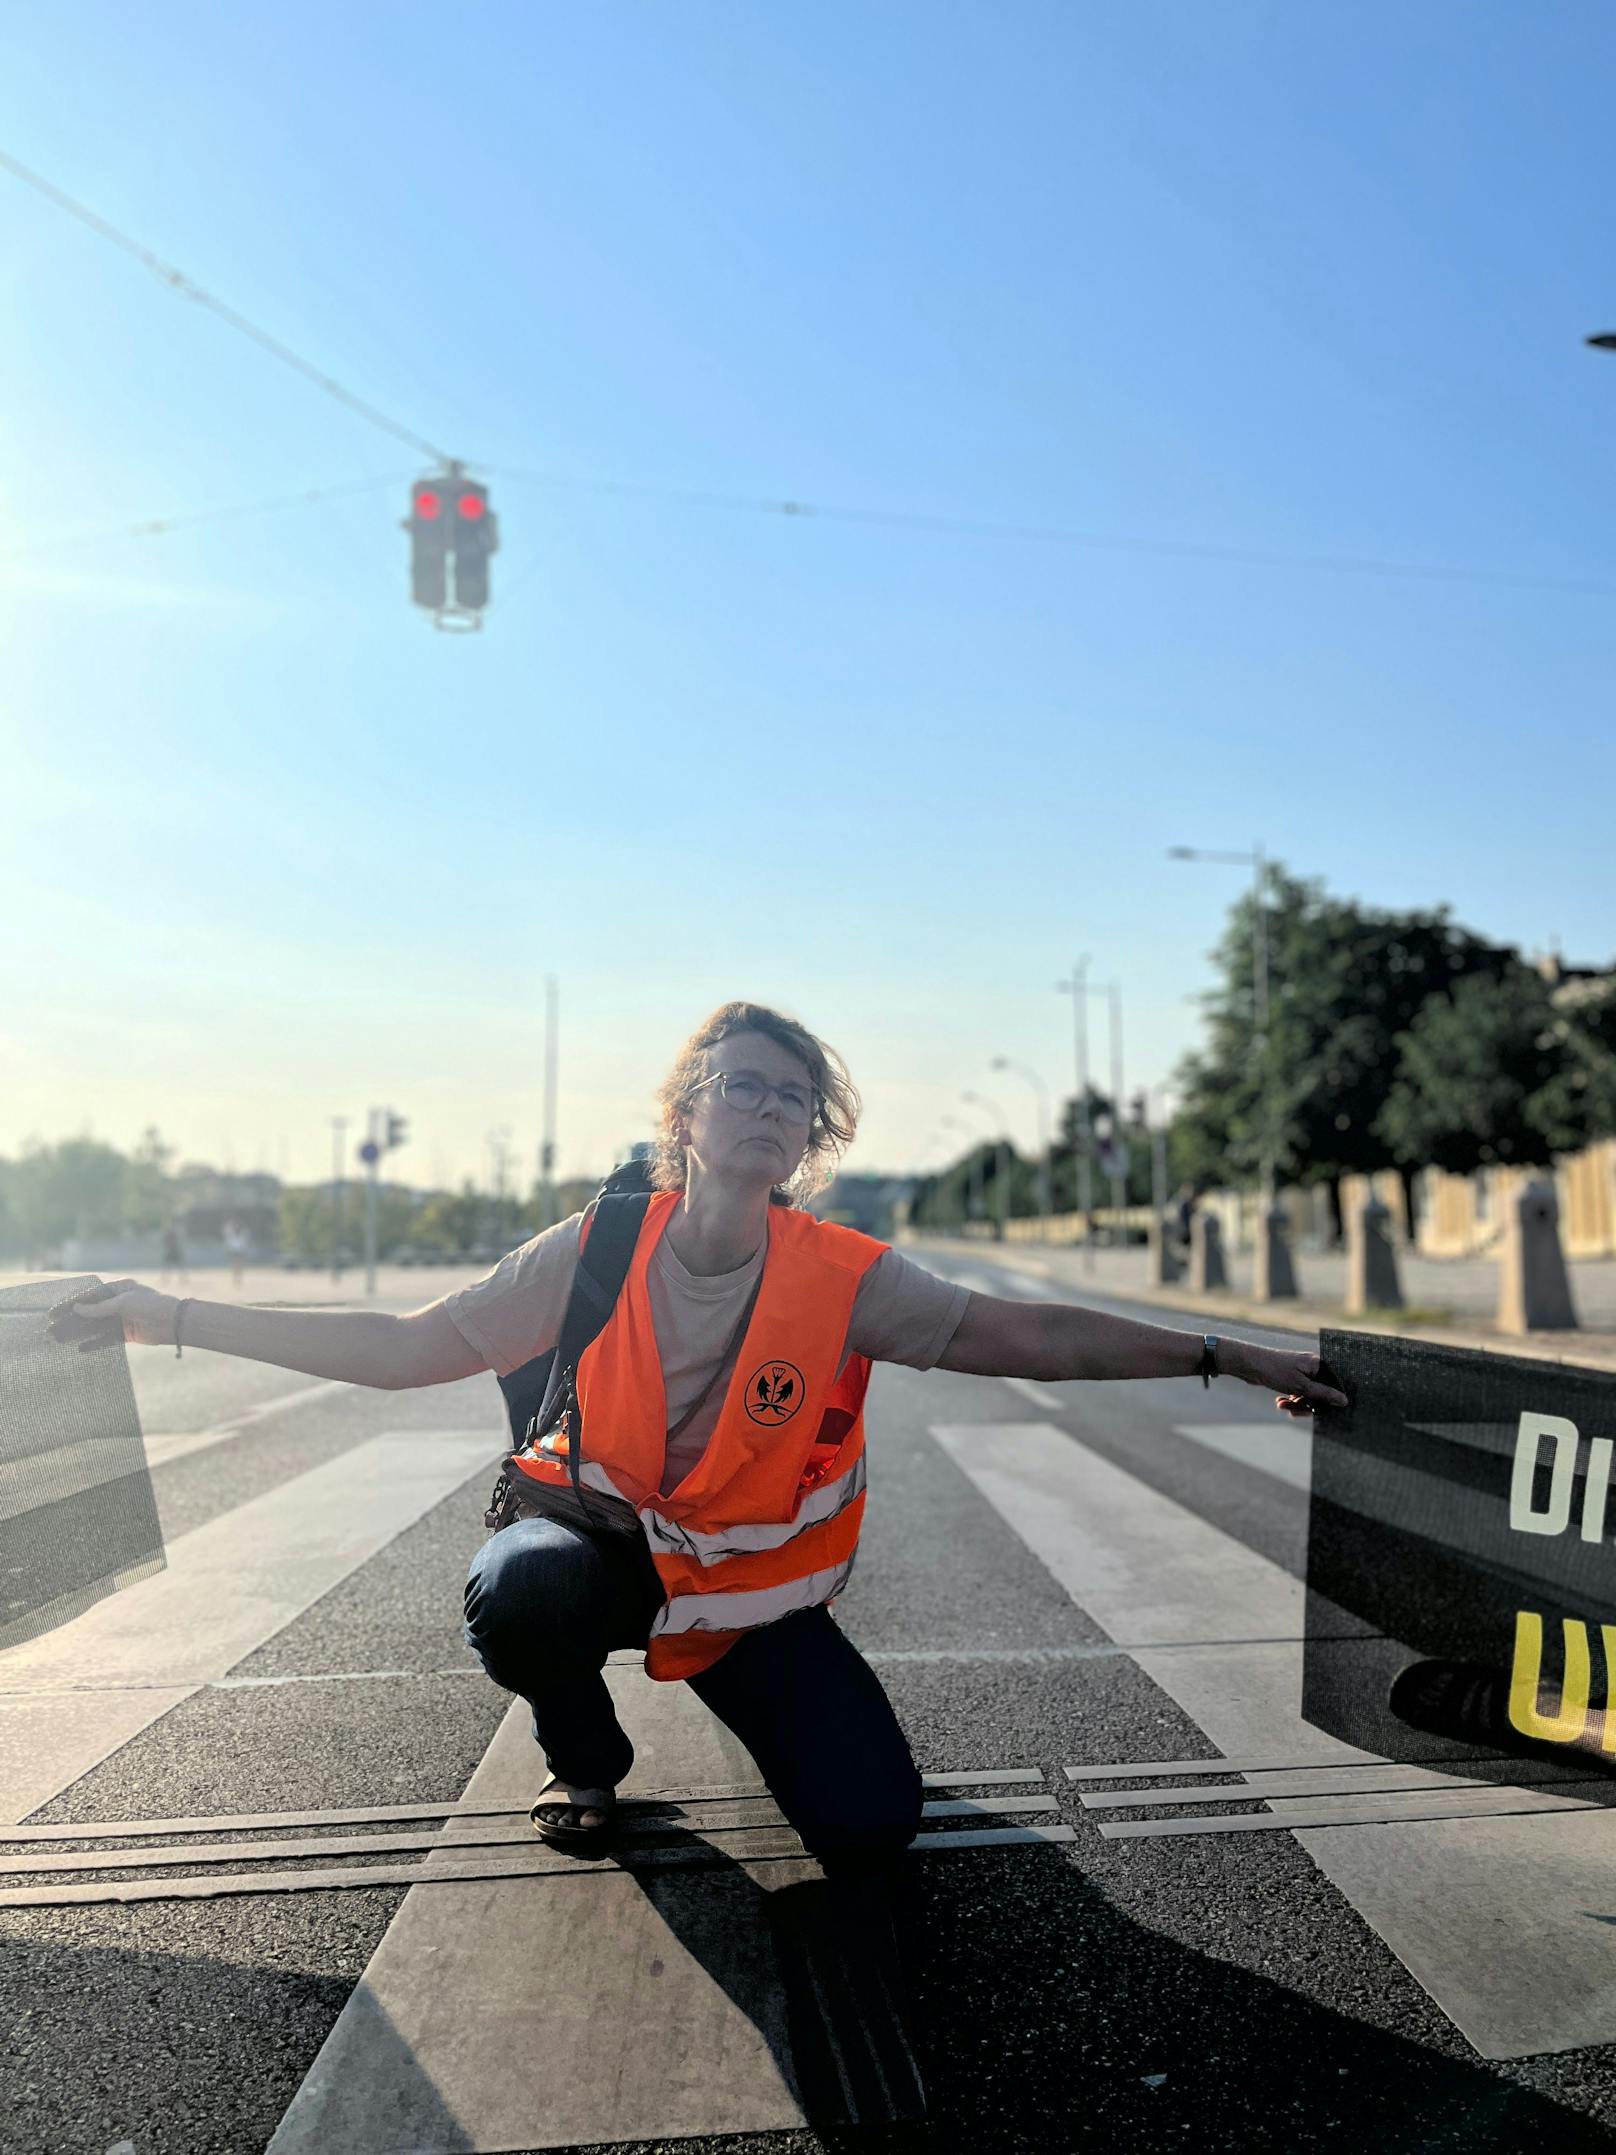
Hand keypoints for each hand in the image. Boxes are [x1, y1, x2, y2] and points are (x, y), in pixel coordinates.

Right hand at [46, 1279, 178, 1352]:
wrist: (173, 1322)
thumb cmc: (149, 1305)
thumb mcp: (122, 1303)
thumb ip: (99, 1308)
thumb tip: (77, 1309)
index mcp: (118, 1289)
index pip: (89, 1297)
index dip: (71, 1305)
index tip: (54, 1313)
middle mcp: (119, 1303)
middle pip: (89, 1313)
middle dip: (71, 1321)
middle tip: (51, 1330)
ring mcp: (122, 1319)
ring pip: (95, 1327)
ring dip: (78, 1333)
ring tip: (60, 1340)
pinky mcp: (127, 1334)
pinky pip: (106, 1338)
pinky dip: (94, 1343)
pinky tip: (80, 1348)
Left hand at [1221, 1339, 1346, 1418]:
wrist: (1249, 1364)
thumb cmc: (1276, 1371)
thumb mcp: (1301, 1386)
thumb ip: (1323, 1394)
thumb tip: (1344, 1400)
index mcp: (1319, 1365)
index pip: (1333, 1387)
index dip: (1327, 1402)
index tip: (1316, 1411)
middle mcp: (1312, 1367)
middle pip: (1320, 1393)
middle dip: (1307, 1405)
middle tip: (1293, 1411)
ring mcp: (1302, 1372)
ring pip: (1307, 1395)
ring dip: (1296, 1404)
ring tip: (1282, 1406)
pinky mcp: (1291, 1378)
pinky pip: (1297, 1393)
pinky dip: (1290, 1400)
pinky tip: (1280, 1403)